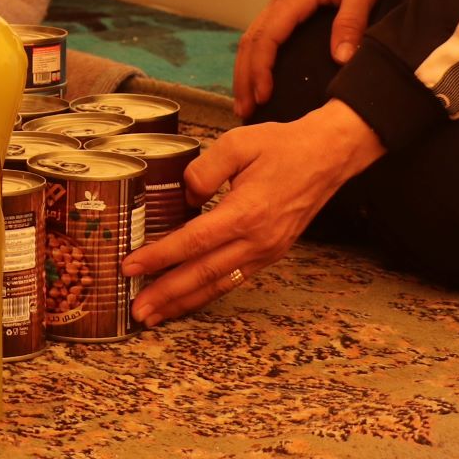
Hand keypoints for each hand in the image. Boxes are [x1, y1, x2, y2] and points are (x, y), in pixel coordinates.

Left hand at [122, 100, 385, 324]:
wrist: (328, 156)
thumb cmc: (282, 146)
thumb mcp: (237, 143)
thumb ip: (203, 170)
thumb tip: (183, 197)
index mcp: (246, 212)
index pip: (193, 241)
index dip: (159, 257)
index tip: (130, 266)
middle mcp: (257, 240)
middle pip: (203, 274)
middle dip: (166, 295)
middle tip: (136, 311)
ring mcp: (267, 251)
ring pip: (219, 284)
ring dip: (184, 302)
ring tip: (156, 315)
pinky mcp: (271, 254)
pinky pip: (235, 280)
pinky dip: (208, 293)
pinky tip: (189, 299)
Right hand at [234, 0, 396, 117]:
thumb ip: (351, 22)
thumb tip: (340, 59)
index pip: (267, 36)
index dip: (260, 68)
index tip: (262, 96)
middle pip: (251, 40)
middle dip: (244, 77)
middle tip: (244, 111)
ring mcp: (282, 0)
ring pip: (253, 37)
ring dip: (246, 70)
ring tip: (246, 102)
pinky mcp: (289, 4)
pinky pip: (264, 33)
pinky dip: (256, 58)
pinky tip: (260, 77)